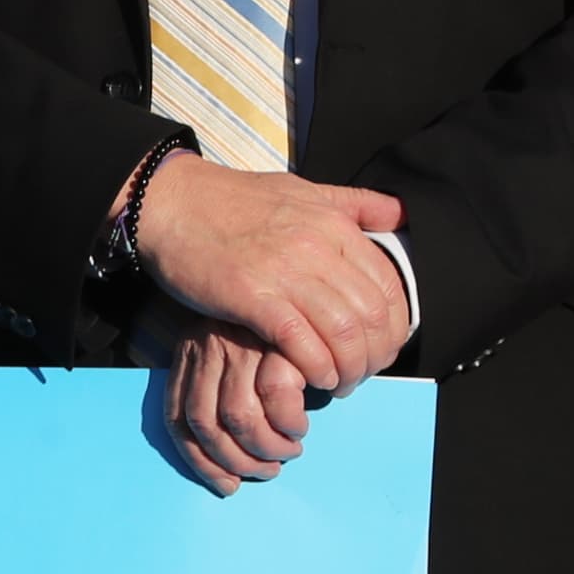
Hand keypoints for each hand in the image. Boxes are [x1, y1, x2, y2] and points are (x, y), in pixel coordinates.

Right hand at [127, 151, 411, 393]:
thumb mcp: (303, 190)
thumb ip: (353, 204)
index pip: (389, 286)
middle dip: (375, 356)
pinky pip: (302, 343)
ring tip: (338, 382)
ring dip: (348, 368)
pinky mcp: (252, 296)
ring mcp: (285, 272)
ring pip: (344, 334)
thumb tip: (401, 212)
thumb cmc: (234, 201)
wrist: (172, 202)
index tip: (382, 346)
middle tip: (362, 372)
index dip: (395, 326)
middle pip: (373, 316)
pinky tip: (314, 379)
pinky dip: (317, 368)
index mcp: (334, 224)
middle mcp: (318, 246)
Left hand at [155, 310, 317, 496]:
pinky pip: (276, 400)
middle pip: (205, 424)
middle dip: (234, 460)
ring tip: (288, 450)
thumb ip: (220, 393)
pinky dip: (288, 423)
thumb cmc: (266, 332)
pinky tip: (299, 426)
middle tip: (265, 470)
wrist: (296, 282)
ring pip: (238, 418)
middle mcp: (207, 349)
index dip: (199, 460)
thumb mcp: (229, 355)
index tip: (225, 483)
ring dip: (265, 448)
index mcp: (189, 354)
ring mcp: (240, 345)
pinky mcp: (276, 343)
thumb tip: (224, 461)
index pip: (177, 418)